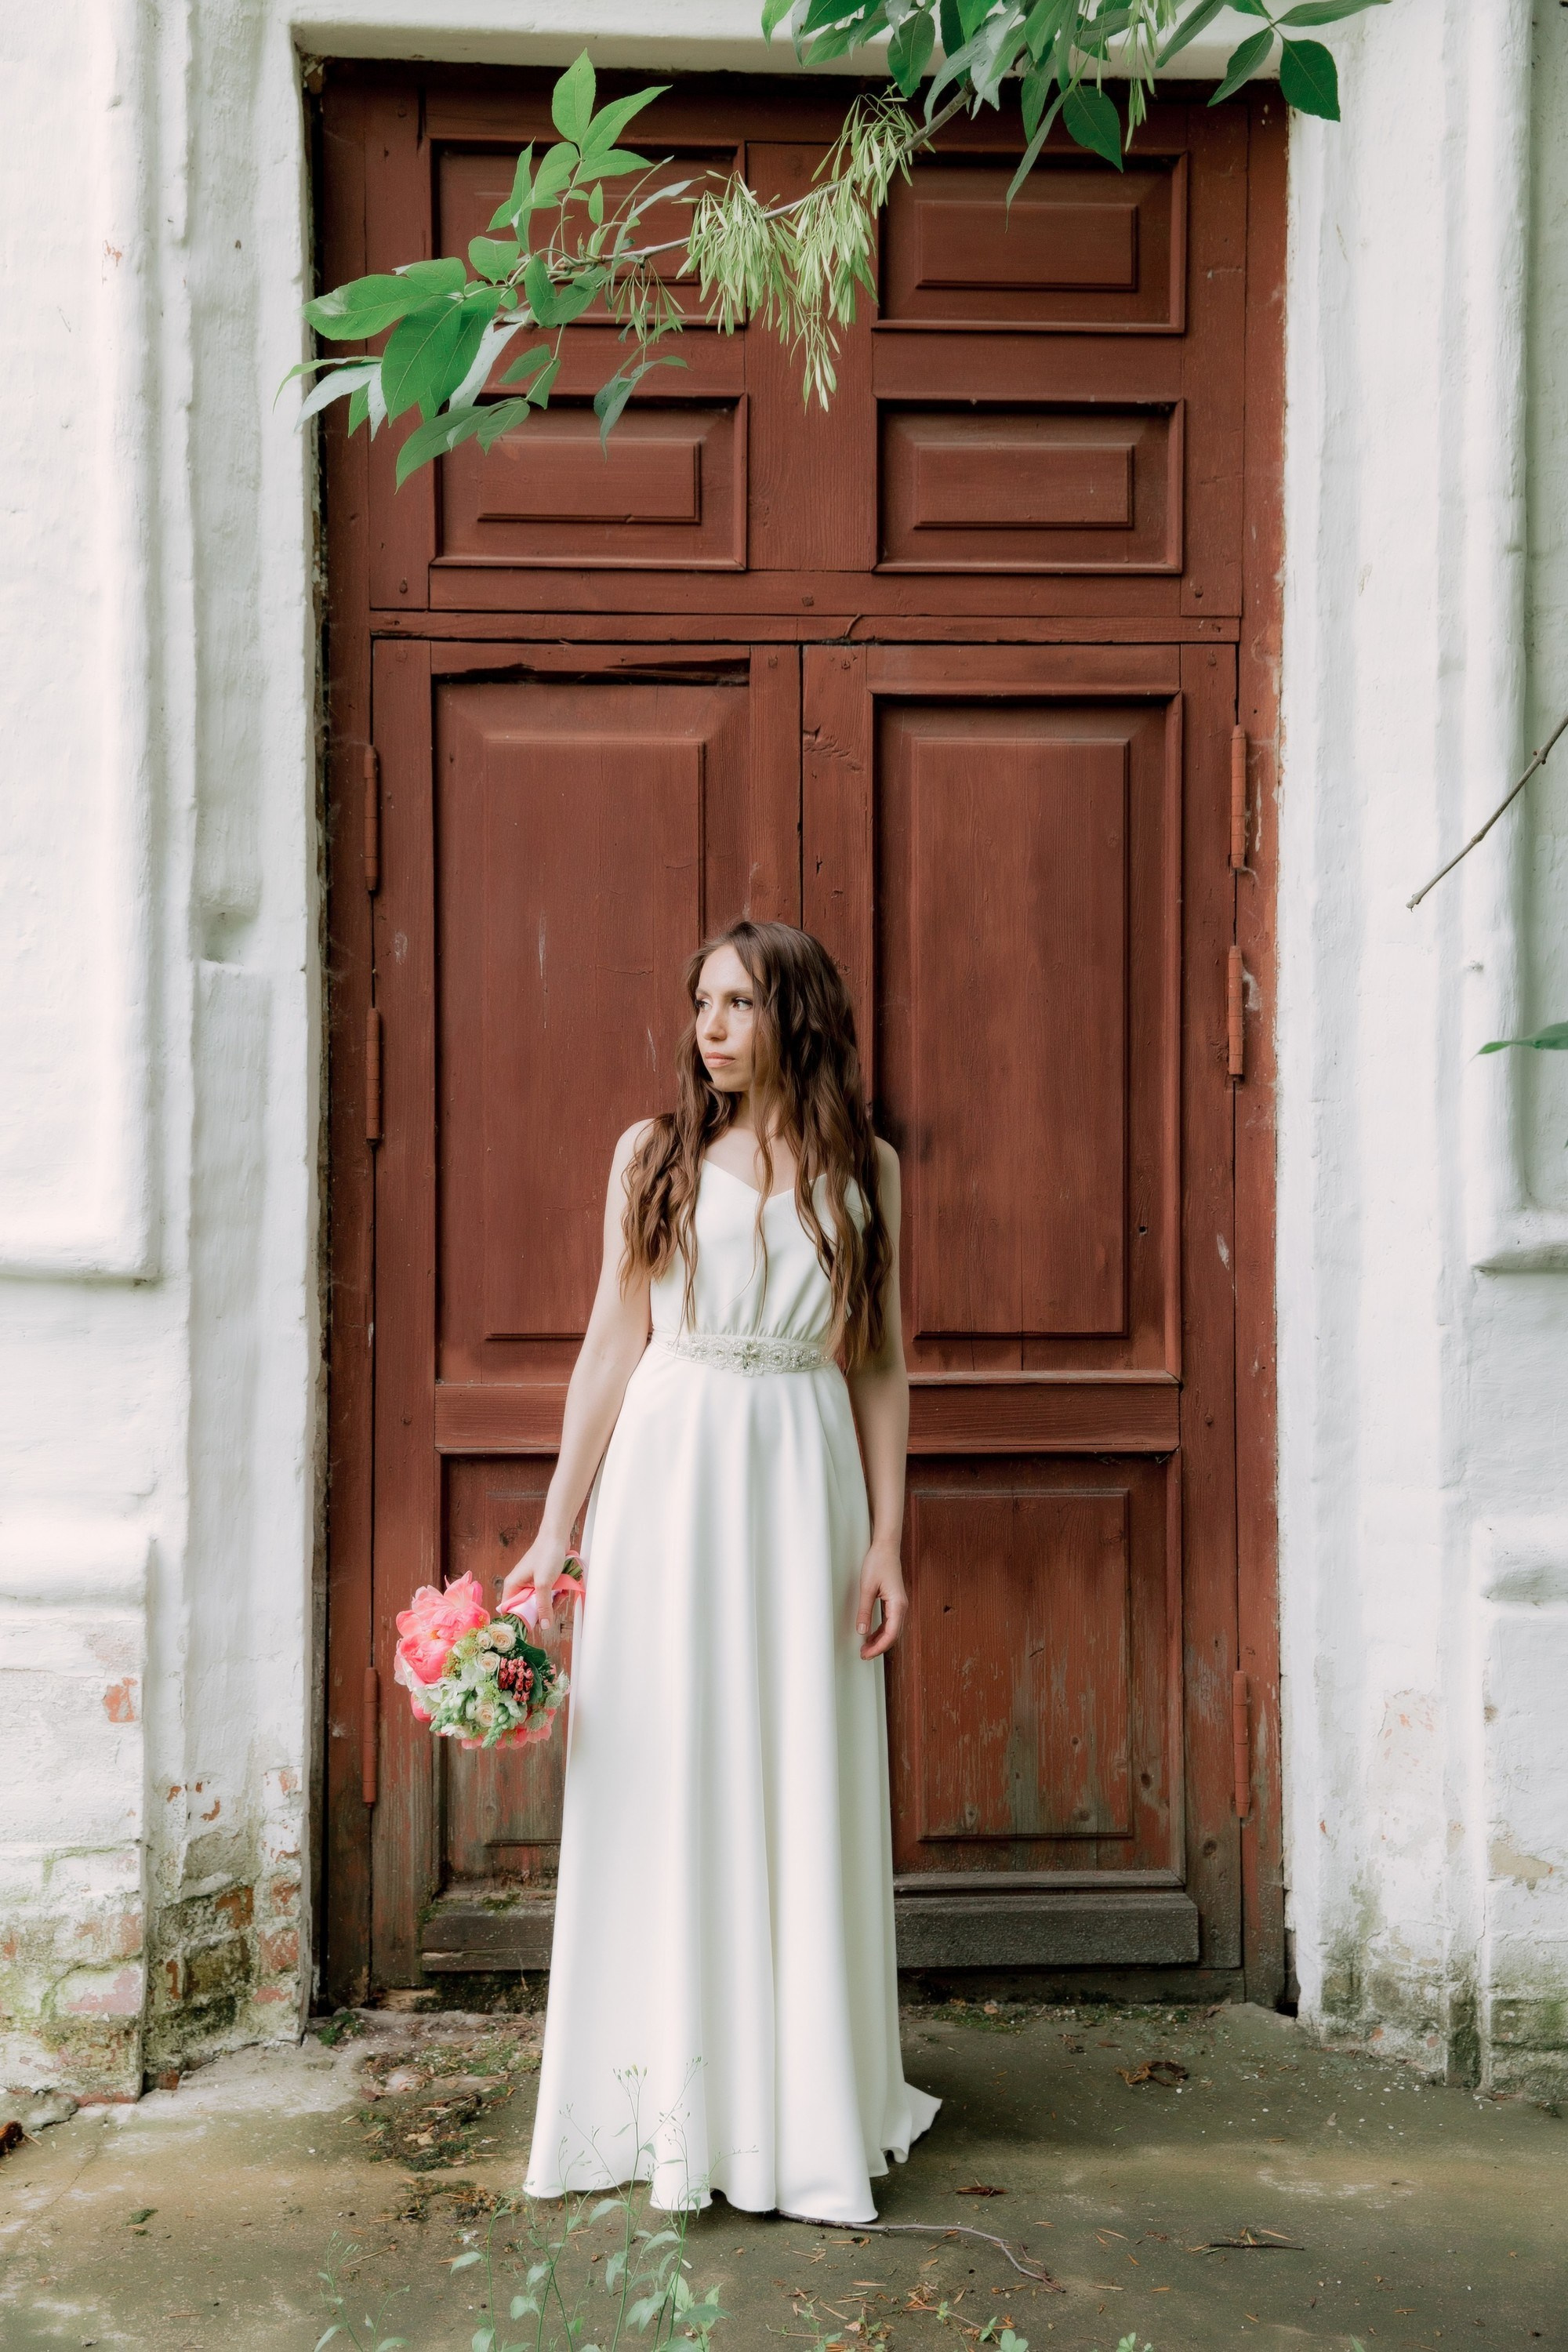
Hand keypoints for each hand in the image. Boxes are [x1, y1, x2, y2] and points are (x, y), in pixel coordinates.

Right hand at [500, 1528, 574, 1617]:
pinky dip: (556, 1594)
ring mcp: (531, 1583)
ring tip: (559, 1592)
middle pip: (528, 1609)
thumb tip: (544, 1626)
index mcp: (512, 1586)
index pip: (511, 1611)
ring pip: (540, 1603)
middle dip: (542, 1609)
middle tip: (552, 1603)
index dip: (522, 1619)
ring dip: (552, 1601)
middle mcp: (519, 1586)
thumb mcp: (544, 1584)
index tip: (536, 1623)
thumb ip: (543, 1606)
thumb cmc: (546, 1555)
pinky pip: (547, 1595)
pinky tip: (562, 1588)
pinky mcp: (542, 1581)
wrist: (557, 1537)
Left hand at [855, 1539, 906, 1659]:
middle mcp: (902, 1607)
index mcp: (898, 1604)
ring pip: (892, 1630)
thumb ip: (864, 1611)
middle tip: (863, 1654)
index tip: (866, 1654)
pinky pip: (890, 1622)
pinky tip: (871, 1634)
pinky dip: (881, 1631)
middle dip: (879, 1647)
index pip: (891, 1634)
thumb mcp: (867, 1588)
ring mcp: (900, 1605)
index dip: (878, 1648)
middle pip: (893, 1635)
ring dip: (880, 1640)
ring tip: (865, 1648)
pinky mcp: (895, 1602)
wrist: (886, 1548)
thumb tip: (862, 1631)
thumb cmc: (878, 1563)